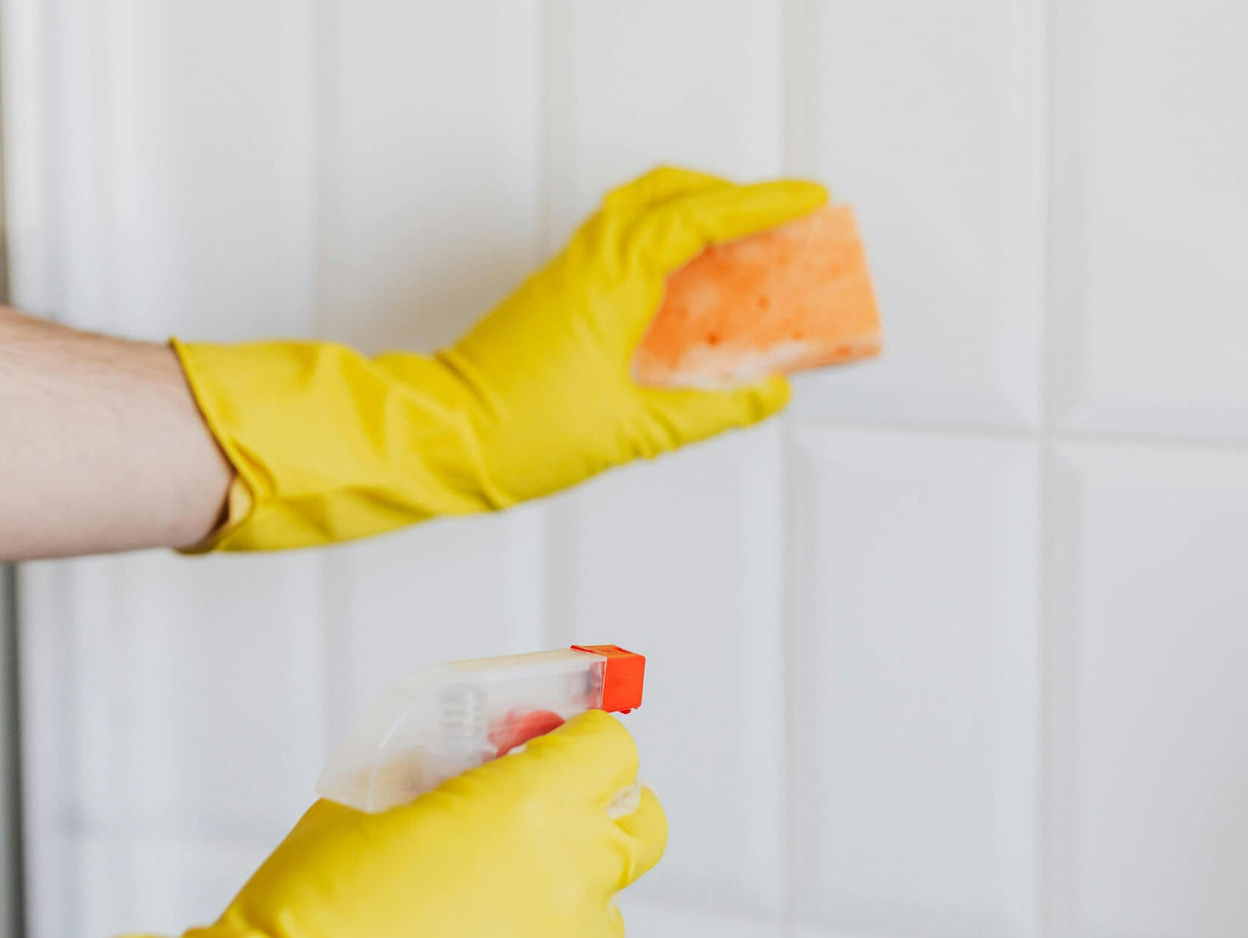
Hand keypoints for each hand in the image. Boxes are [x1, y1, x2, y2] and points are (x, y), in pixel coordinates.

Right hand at [8, 711, 665, 937]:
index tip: (555, 740)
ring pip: (604, 903)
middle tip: (543, 811)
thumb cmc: (311, 915)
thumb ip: (446, 776)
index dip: (580, 739)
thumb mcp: (374, 803)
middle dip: (599, 808)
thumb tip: (479, 766)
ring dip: (564, 889)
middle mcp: (570, 879)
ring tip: (486, 901)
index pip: (611, 746)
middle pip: (641, 823)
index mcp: (531, 808)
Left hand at [173, 167, 826, 550]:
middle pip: (669, 190)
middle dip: (730, 194)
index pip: (701, 217)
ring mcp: (568, 272)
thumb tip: (765, 396)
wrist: (440, 437)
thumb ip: (711, 412)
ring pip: (640, 209)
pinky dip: (663, 241)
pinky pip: (621, 241)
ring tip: (740, 246)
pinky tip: (685, 285)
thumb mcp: (632, 431)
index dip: (761, 204)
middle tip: (776, 216)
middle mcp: (588, 261)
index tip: (807, 199)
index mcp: (612, 280)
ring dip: (694, 213)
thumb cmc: (516, 432)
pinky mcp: (557, 293)